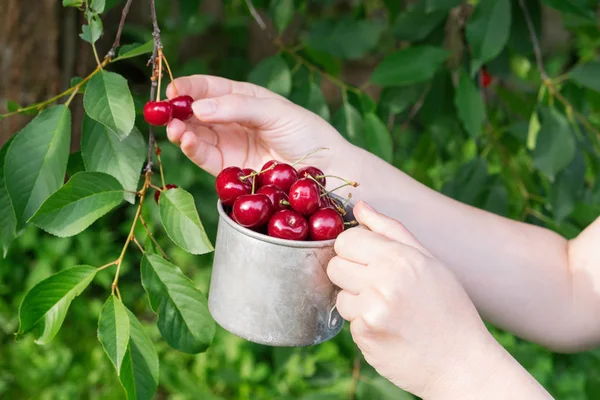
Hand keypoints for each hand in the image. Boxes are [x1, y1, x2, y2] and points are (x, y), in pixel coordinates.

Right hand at [165, 75, 352, 175]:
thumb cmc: (308, 134)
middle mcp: (234, 121)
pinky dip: (193, 149)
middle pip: (198, 112)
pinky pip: (205, 157)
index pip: (211, 88)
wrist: (326, 171)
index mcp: (246, 99)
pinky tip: (186, 140)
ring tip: (175, 128)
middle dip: (179, 110)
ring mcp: (231, 145)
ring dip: (182, 130)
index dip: (190, 87)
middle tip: (165, 111)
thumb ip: (238, 107)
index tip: (173, 89)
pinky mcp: (230, 169)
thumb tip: (198, 106)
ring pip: (197, 135)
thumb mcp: (275, 112)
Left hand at [328, 201, 498, 397]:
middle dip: (349, 275)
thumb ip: (391, 230)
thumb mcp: (429, 262)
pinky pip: (348, 322)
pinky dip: (364, 326)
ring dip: (356, 304)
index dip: (353, 250)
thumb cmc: (448, 308)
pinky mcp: (367, 335)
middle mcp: (385, 279)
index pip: (346, 239)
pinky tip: (389, 330)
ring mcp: (374, 308)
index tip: (367, 262)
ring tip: (388, 312)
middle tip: (377, 288)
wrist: (463, 364)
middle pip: (335, 265)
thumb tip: (360, 206)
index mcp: (401, 256)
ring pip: (339, 295)